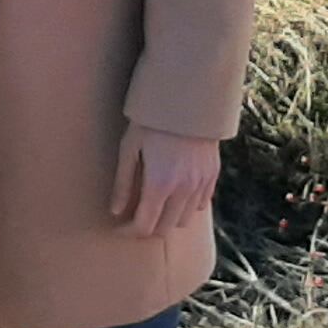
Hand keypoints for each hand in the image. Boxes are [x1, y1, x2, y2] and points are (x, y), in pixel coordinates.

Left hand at [111, 124, 220, 239]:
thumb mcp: (129, 147)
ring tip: (154, 207)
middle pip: (165, 229)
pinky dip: (186, 207)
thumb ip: (122, 183)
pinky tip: (174, 195)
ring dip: (167, 220)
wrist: (188, 95)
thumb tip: (115, 211)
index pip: (144, 226)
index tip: (119, 228)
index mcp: (159, 184)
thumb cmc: (152, 118)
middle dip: (147, 229)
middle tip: (133, 219)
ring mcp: (201, 183)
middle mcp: (183, 189)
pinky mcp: (213, 174)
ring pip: (184, 220)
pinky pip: (200, 204)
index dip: (129, 232)